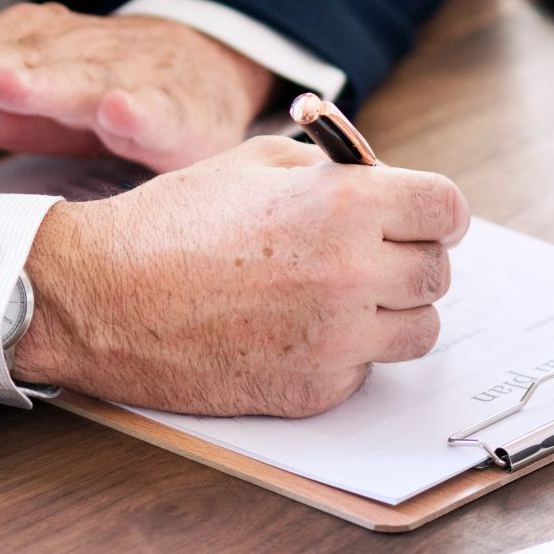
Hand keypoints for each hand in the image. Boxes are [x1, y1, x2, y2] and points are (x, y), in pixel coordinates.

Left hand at [0, 4, 276, 170]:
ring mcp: (126, 80)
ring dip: (46, 81)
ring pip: (82, 79)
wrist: (197, 70)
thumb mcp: (6, 94)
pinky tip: (118, 114)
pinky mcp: (172, 112)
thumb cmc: (86, 88)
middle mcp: (74, 56)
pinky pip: (155, 111)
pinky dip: (138, 109)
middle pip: (25, 58)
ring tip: (7, 87)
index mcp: (30, 50)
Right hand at [13, 136, 470, 417]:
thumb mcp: (258, 163)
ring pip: (420, 329)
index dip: (437, 211)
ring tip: (340, 295)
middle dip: (411, 257)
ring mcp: (337, 339)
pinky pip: (367, 369)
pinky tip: (296, 330)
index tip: (425, 218)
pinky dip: (346, 352)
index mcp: (345, 205)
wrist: (104, 297)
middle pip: (439, 272)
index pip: (449, 210)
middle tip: (371, 253)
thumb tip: (384, 183)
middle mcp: (353, 273)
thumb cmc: (172, 224)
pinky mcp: (315, 390)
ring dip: (393, 311)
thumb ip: (334, 171)